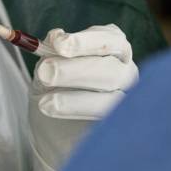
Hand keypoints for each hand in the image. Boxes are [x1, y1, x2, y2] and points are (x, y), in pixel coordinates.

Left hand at [29, 24, 138, 170]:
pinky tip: (50, 108)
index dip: (85, 41)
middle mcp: (126, 72)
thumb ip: (51, 53)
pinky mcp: (119, 126)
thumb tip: (56, 37)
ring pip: (111, 97)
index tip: (59, 43)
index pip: (110, 39)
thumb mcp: (46, 69)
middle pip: (112, 68)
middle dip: (76, 69)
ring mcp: (126, 102)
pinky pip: (103, 119)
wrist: (53, 133)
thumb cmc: (54, 92)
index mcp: (113, 50)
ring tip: (44, 101)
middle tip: (46, 73)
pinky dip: (75, 111)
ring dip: (75, 97)